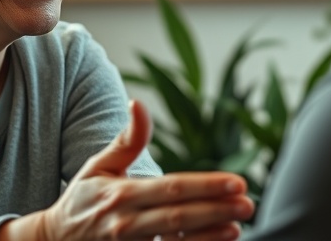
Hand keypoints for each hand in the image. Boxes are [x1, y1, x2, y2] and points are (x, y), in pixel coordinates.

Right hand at [39, 100, 253, 240]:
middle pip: (178, 216)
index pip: (170, 188)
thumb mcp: (99, 166)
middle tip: (247, 202)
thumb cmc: (83, 200)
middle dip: (215, 210)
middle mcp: (125, 223)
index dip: (205, 185)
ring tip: (237, 227)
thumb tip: (140, 103)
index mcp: (120, 194)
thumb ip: (127, 139)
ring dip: (209, 237)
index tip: (235, 181)